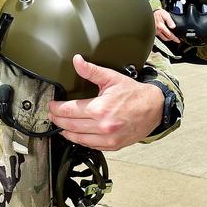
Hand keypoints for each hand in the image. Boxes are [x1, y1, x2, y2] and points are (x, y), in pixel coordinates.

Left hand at [48, 55, 163, 150]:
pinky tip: (75, 135)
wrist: (154, 108)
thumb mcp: (112, 78)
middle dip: (57, 120)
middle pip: (70, 125)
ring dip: (66, 132)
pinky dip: (80, 140)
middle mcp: (103, 126)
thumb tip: (77, 61)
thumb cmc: (134, 94)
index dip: (56, 108)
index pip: (69, 111)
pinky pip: (90, 145)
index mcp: (100, 109)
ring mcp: (108, 138)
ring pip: (78, 138)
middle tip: (52, 115)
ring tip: (60, 125)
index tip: (51, 106)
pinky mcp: (113, 145)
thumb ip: (91, 71)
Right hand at [153, 8, 179, 42]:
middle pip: (166, 38)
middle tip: (176, 39)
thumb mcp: (165, 14)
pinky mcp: (153, 32)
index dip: (174, 38)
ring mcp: (155, 32)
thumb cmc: (157, 13)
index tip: (178, 40)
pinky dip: (163, 36)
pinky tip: (165, 35)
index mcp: (161, 27)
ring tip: (171, 37)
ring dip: (167, 38)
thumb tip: (173, 26)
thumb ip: (169, 21)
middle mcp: (158, 31)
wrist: (149, 13)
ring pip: (163, 38)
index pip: (170, 35)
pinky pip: (160, 36)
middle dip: (172, 39)